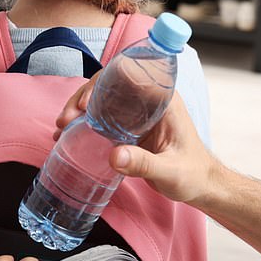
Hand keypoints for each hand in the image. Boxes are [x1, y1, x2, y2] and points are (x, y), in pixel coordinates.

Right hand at [55, 72, 221, 205]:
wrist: (200, 186)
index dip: (103, 83)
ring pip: (102, 100)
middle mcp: (148, 101)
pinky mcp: (129, 129)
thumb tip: (115, 156)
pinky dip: (84, 124)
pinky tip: (68, 136)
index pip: (130, 74)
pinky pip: (103, 119)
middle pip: (109, 85)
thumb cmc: (193, 175)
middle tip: (65, 120)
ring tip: (61, 129)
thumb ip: (144, 165)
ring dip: (79, 110)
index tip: (84, 104)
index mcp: (163, 99)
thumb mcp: (170, 171)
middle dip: (83, 97)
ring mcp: (137, 114)